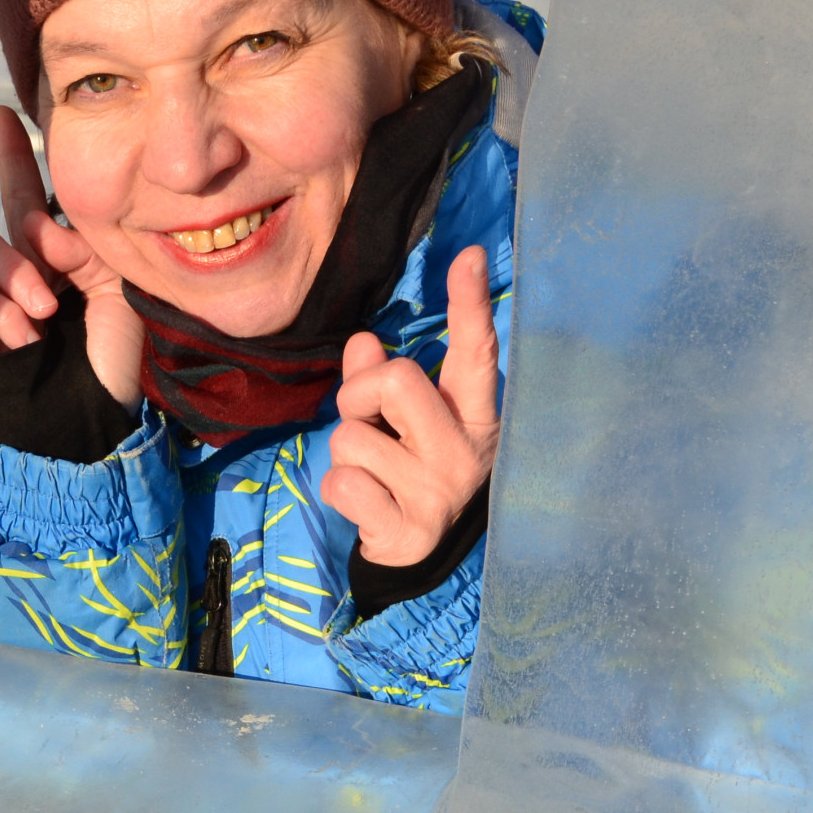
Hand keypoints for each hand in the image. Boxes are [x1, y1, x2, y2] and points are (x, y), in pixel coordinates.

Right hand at [0, 102, 145, 407]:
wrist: (84, 431)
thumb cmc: (108, 368)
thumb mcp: (115, 292)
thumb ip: (82, 247)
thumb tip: (39, 226)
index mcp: (46, 265)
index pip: (22, 201)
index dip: (11, 156)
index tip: (4, 112)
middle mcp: (7, 278)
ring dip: (14, 271)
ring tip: (44, 307)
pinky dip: (3, 311)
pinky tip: (26, 336)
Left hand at [320, 246, 502, 567]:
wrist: (420, 557)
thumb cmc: (408, 472)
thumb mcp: (401, 423)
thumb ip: (379, 380)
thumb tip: (363, 342)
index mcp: (474, 414)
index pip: (475, 352)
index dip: (469, 304)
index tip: (470, 256)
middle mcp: (465, 449)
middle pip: (394, 380)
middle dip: (358, 396)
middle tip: (366, 423)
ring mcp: (438, 491)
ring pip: (352, 438)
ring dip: (345, 452)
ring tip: (373, 473)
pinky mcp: (408, 529)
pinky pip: (341, 483)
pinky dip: (338, 490)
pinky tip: (367, 503)